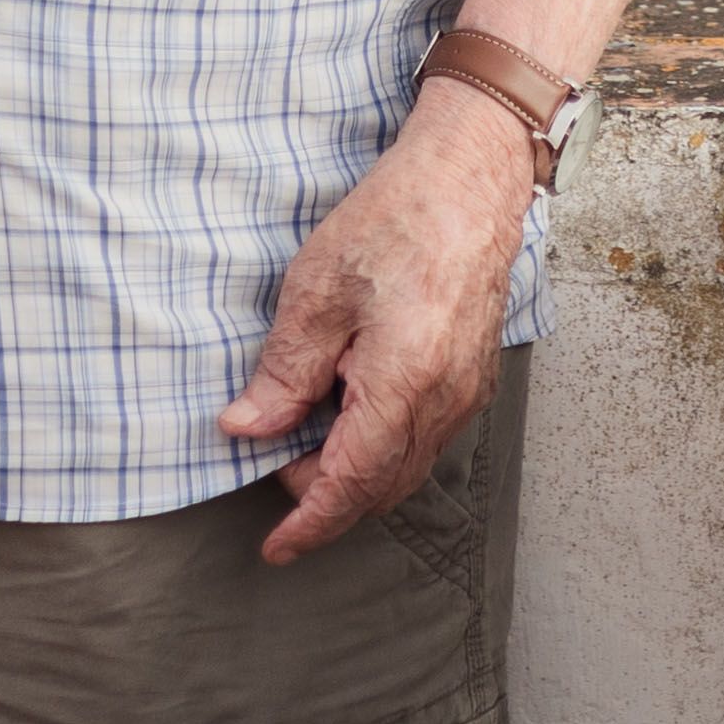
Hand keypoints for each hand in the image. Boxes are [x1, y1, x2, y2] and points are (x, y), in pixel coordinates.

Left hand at [217, 85, 531, 563]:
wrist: (470, 176)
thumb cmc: (396, 218)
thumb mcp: (316, 291)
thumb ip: (284, 372)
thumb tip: (247, 429)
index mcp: (403, 383)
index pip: (350, 484)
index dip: (309, 523)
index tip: (276, 547)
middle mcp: (446, 400)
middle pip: (381, 486)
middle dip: (327, 494)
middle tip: (277, 460)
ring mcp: (468, 389)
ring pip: (408, 465)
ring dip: (358, 468)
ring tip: (311, 428)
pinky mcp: (475, 374)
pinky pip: (427, 435)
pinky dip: (386, 442)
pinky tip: (354, 402)